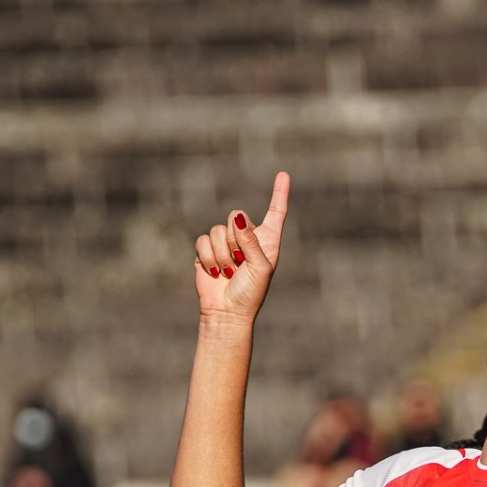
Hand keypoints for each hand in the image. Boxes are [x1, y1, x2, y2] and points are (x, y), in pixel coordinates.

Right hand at [195, 171, 291, 323]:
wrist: (227, 312)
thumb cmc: (250, 293)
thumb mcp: (260, 267)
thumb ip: (251, 241)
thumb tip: (236, 217)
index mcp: (267, 241)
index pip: (275, 212)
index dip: (279, 193)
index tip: (283, 175)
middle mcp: (246, 238)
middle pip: (236, 215)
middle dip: (235, 240)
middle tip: (240, 265)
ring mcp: (226, 243)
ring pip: (217, 229)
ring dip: (223, 254)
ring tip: (228, 273)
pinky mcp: (207, 250)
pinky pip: (203, 240)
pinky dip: (209, 257)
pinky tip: (214, 272)